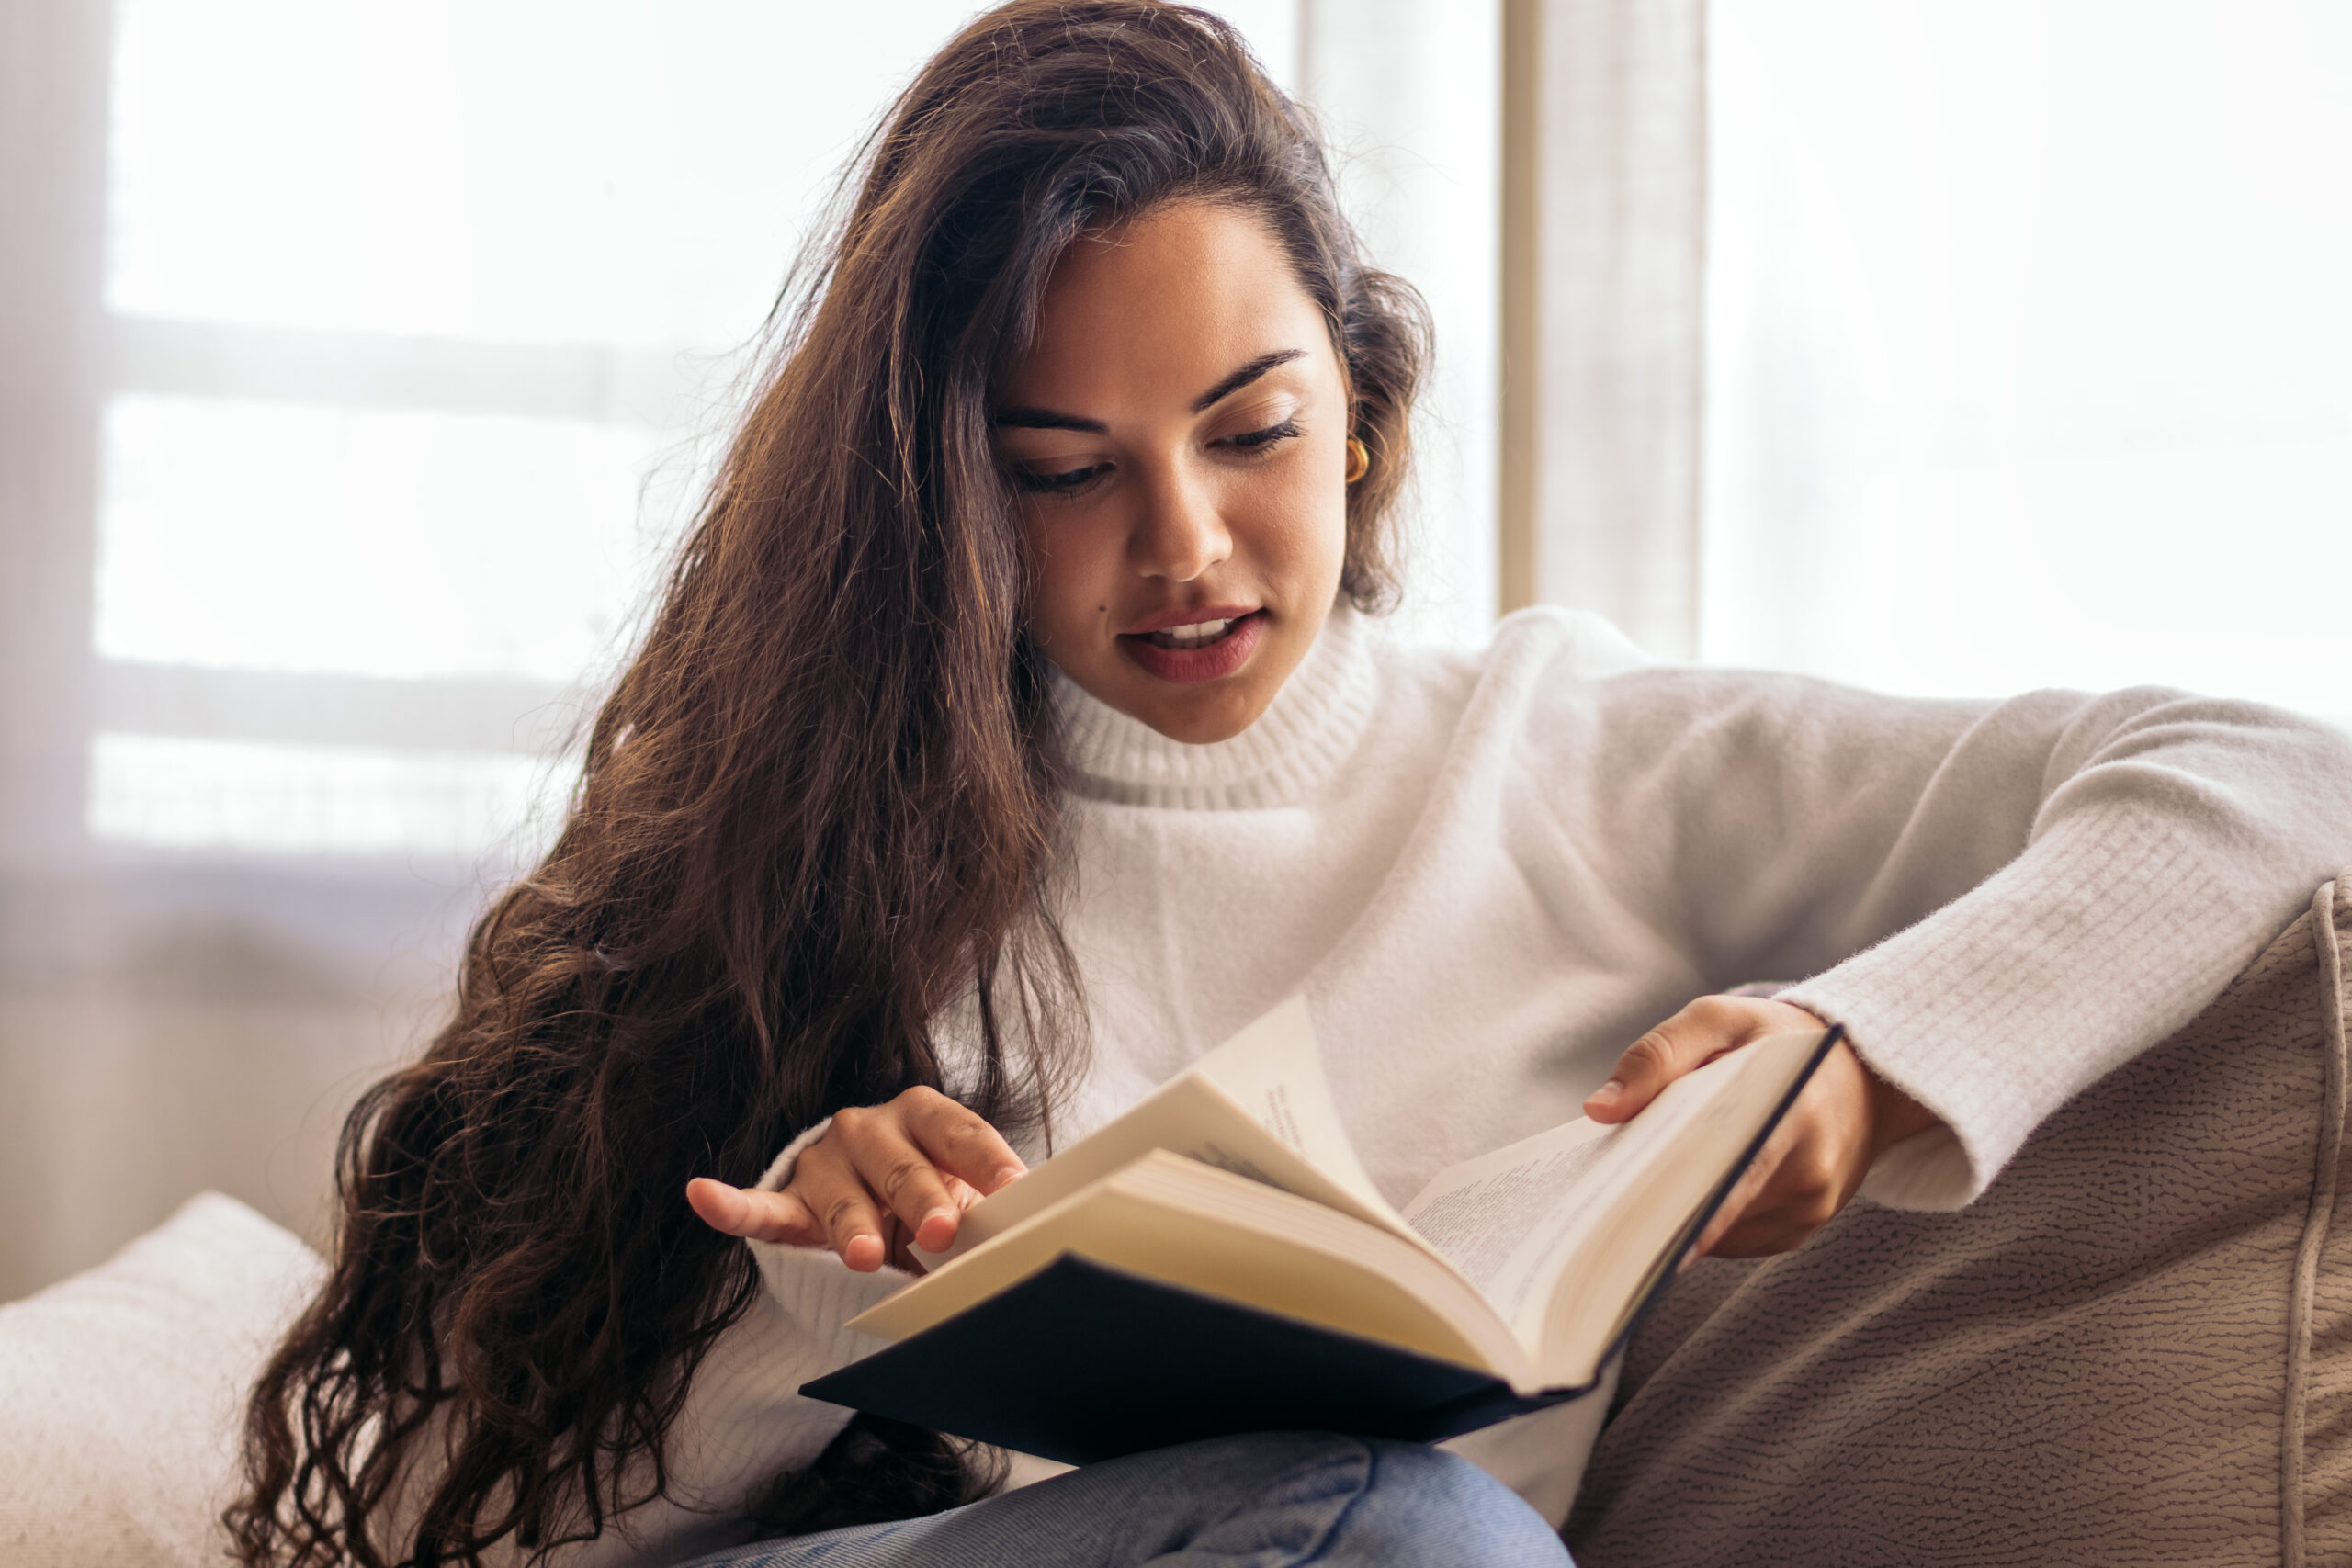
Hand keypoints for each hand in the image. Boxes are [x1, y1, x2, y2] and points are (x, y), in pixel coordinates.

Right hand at [686, 1087, 1026, 1272]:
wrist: (868, 1199)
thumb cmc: (927, 1193)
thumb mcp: (961, 1192)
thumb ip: (988, 1206)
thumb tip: (1036, 1233)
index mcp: (925, 1116)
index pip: (960, 1134)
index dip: (987, 1163)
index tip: (1014, 1192)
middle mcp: (872, 1128)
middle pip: (902, 1166)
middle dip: (922, 1200)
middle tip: (941, 1233)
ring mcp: (825, 1163)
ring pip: (841, 1196)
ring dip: (853, 1225)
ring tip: (862, 1256)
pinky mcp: (788, 1200)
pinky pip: (758, 1206)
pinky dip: (730, 1205)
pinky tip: (704, 1195)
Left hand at [1582, 995, 1941, 1258]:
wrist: (1864, 1071)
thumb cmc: (1781, 1040)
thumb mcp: (1720, 1020)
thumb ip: (1657, 1055)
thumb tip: (1600, 1109)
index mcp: (1794, 1115)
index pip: (1732, 1176)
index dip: (1679, 1208)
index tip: (1627, 1225)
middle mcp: (1811, 1175)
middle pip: (1717, 1214)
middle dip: (1659, 1214)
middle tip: (1601, 1214)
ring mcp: (1810, 1210)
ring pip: (1719, 1234)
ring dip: (1677, 1216)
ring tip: (1633, 1192)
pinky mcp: (1801, 1228)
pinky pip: (1734, 1239)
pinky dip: (1701, 1222)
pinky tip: (1676, 1196)